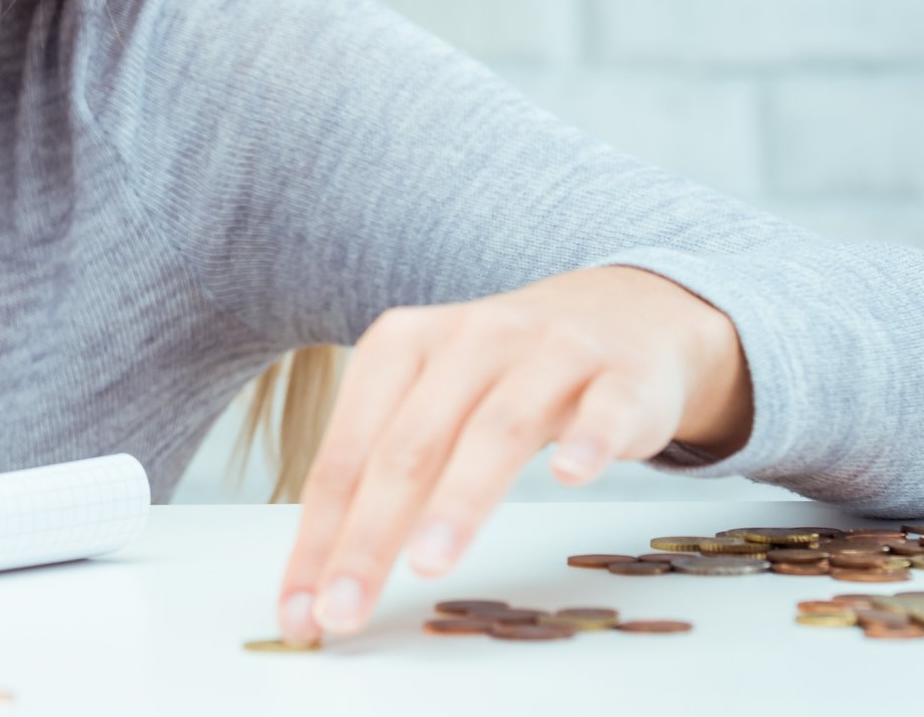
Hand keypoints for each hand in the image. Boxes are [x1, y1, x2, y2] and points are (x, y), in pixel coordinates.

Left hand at [274, 264, 749, 644]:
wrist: (617, 314)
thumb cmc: (499, 375)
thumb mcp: (431, 402)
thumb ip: (386, 475)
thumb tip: (329, 572)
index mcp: (402, 344)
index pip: (349, 451)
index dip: (320, 534)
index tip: (303, 609)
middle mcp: (469, 340)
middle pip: (410, 447)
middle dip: (370, 535)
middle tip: (346, 607)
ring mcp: (547, 354)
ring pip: (497, 430)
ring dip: (460, 500)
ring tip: (429, 564)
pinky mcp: (620, 378)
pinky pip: (603, 410)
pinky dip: (587, 441)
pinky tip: (569, 477)